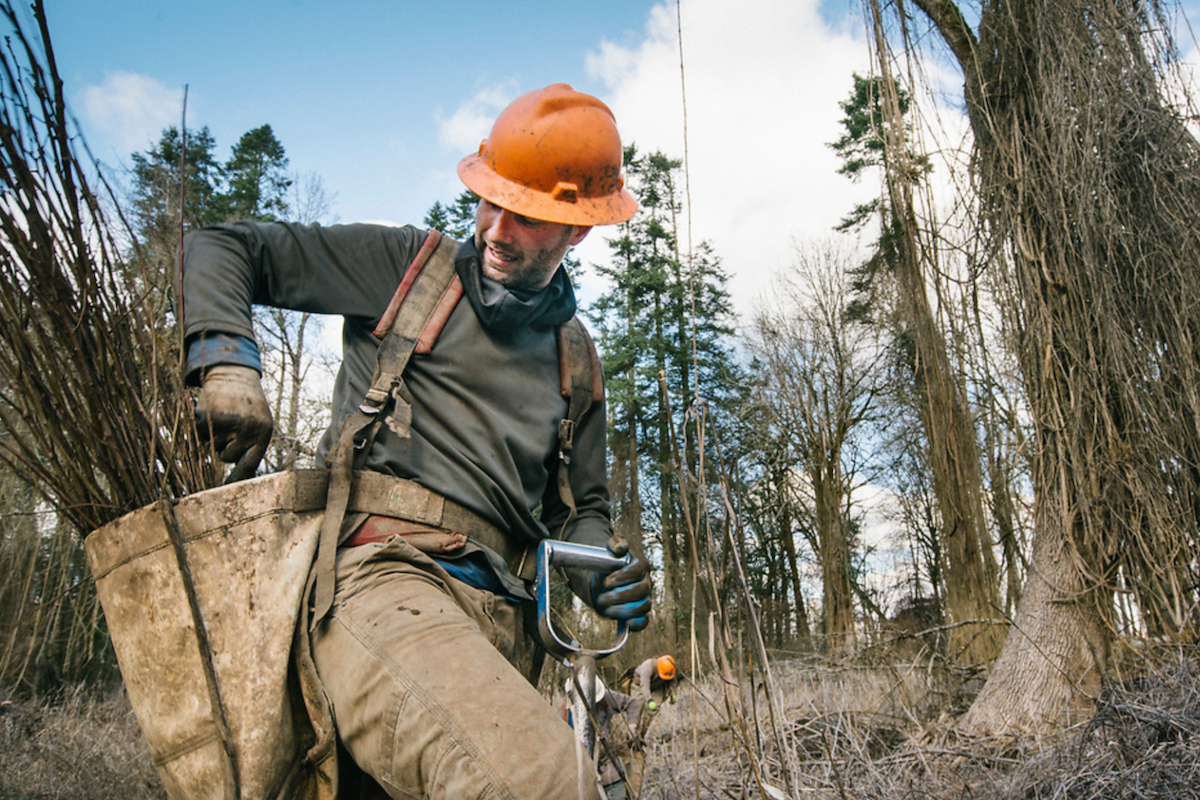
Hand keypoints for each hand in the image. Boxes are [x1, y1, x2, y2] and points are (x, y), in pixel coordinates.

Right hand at [195, 365, 272, 483]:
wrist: (234, 374)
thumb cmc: (248, 405)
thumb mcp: (260, 424)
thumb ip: (252, 447)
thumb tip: (242, 479)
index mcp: (263, 433)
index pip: (249, 464)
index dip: (238, 478)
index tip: (227, 489)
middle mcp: (248, 429)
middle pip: (226, 457)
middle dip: (225, 447)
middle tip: (231, 427)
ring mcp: (229, 423)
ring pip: (212, 445)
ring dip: (215, 435)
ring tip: (224, 416)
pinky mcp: (210, 415)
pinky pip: (201, 433)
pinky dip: (203, 426)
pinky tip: (213, 411)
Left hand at [589, 535, 650, 631]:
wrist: (603, 580)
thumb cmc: (608, 564)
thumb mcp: (609, 550)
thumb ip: (616, 544)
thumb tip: (620, 548)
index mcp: (641, 565)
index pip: (638, 571)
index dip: (623, 577)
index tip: (607, 582)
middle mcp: (646, 582)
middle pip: (642, 590)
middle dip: (620, 596)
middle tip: (603, 597)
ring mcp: (645, 598)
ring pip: (644, 607)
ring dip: (623, 610)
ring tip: (606, 608)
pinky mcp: (640, 613)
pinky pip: (643, 622)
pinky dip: (635, 624)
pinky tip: (623, 622)